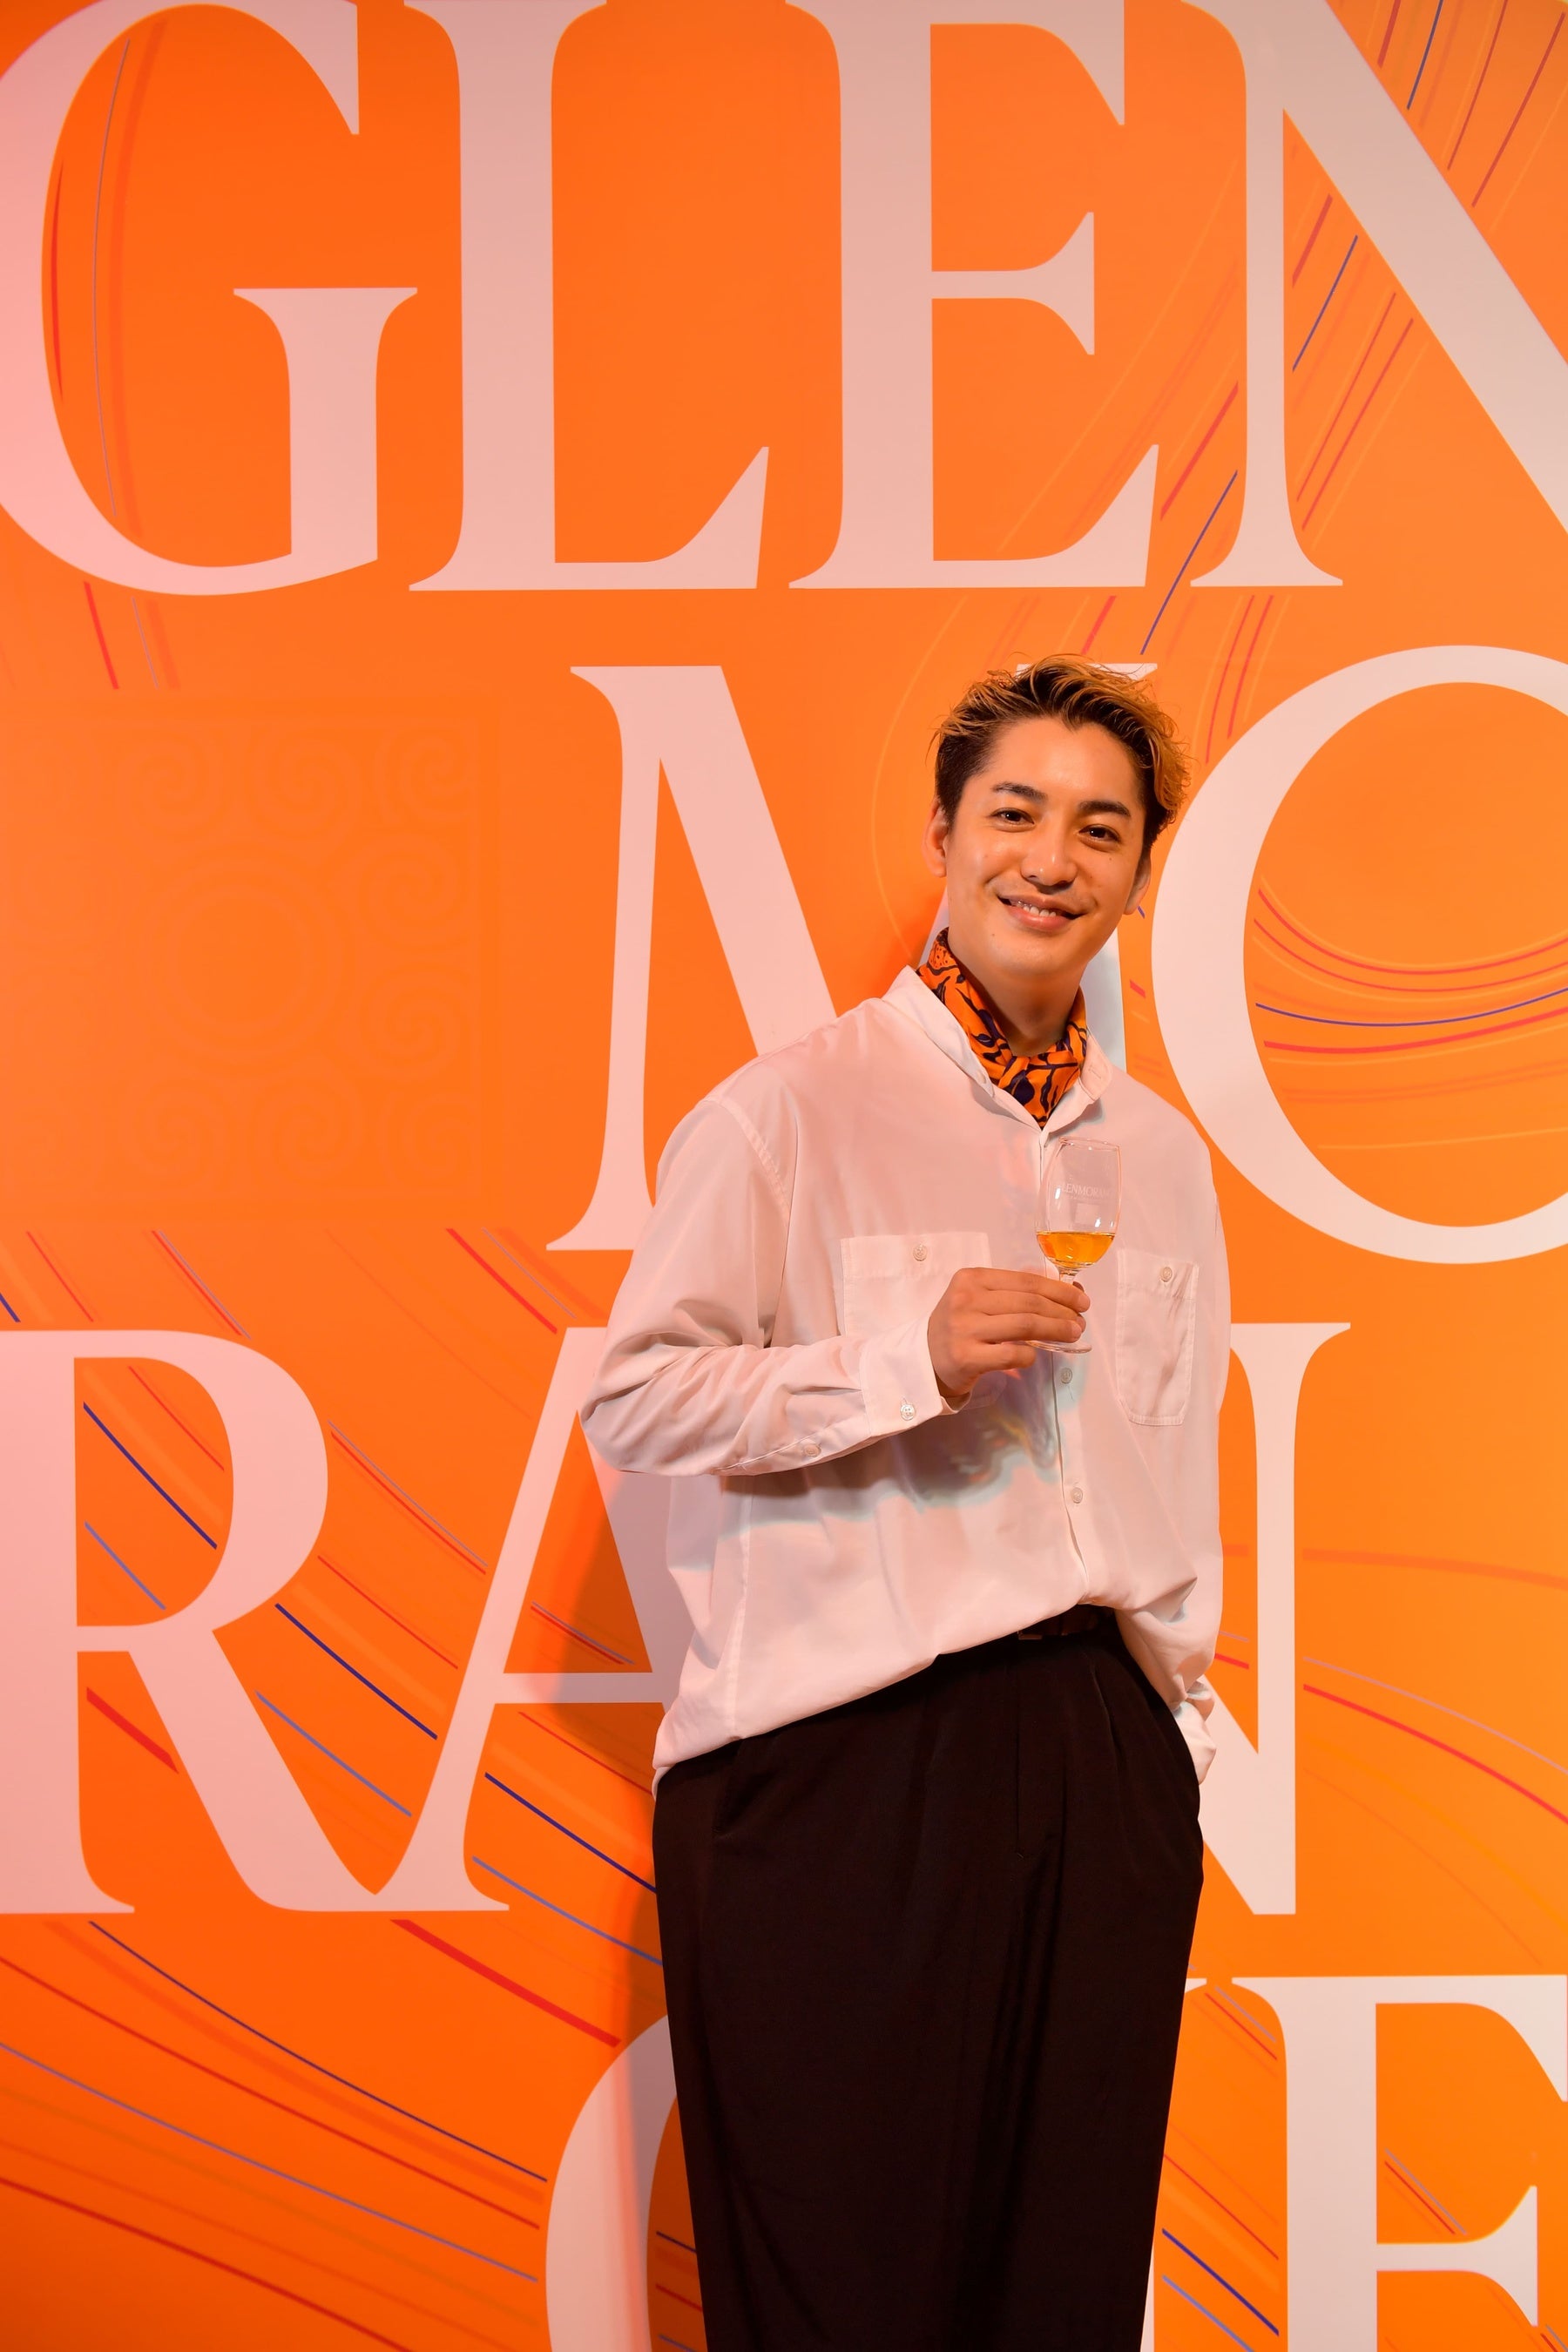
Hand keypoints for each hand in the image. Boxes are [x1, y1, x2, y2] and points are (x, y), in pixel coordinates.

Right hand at [926, 1267, 1087, 1403]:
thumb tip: (1067, 1292)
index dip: (1058, 1290)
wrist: (924, 1359)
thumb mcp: (977, 1299)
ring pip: (1024, 1325)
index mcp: (971, 1278)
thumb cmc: (959, 1326)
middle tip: (1080, 1321)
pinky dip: (1030, 1355)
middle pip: (1028, 1302)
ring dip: (1055, 1330)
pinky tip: (1035, 1355)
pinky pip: (1011, 1354)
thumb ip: (1013, 1293)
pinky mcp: (967, 1357)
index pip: (1025, 1280)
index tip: (1081, 1300)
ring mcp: (965, 1328)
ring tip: (1072, 1334)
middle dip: (1062, 1312)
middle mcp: (966, 1299)